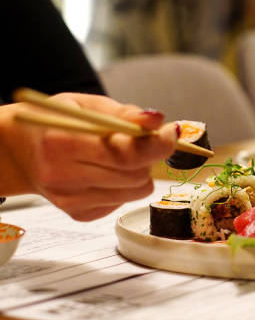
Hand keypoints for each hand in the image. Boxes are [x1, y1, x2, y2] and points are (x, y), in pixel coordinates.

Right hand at [0, 93, 177, 219]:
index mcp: (63, 143)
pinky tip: (103, 171)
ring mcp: (71, 200)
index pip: (125, 154)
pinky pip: (123, 202)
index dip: (157, 144)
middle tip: (139, 140)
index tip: (170, 133)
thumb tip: (157, 120)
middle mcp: (64, 176)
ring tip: (118, 155)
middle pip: (136, 175)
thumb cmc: (53, 122)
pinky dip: (124, 185)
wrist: (17, 152)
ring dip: (139, 171)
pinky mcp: (79, 214)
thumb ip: (124, 113)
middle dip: (148, 155)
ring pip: (136, 191)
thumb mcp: (86, 105)